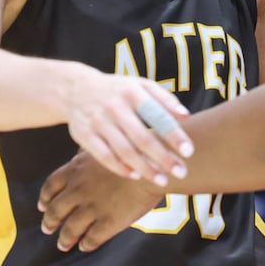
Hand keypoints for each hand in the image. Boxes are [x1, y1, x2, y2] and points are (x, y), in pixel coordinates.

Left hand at [38, 151, 164, 250]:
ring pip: (71, 228)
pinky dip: (86, 244)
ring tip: (63, 244)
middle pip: (56, 210)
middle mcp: (79, 190)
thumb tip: (79, 152)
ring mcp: (92, 208)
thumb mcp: (104, 147)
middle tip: (47, 229)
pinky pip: (92, 238)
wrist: (153, 169)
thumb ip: (88, 153)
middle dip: (50, 222)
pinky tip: (85, 246)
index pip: (51, 186)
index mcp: (76, 170)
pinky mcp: (108, 223)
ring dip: (65, 238)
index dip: (45, 198)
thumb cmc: (132, 154)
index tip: (42, 205)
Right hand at [62, 72, 192, 186]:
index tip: (189, 151)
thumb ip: (164, 99)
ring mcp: (97, 121)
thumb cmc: (118, 91)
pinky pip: (104, 157)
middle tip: (180, 172)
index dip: (173, 135)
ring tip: (162, 180)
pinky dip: (121, 168)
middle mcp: (114, 106)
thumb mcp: (141, 85)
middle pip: (142, 138)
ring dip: (145, 168)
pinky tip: (136, 176)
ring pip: (124, 151)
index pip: (157, 115)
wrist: (75, 89)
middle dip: (163, 158)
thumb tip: (185, 116)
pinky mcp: (84, 135)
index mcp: (132, 92)